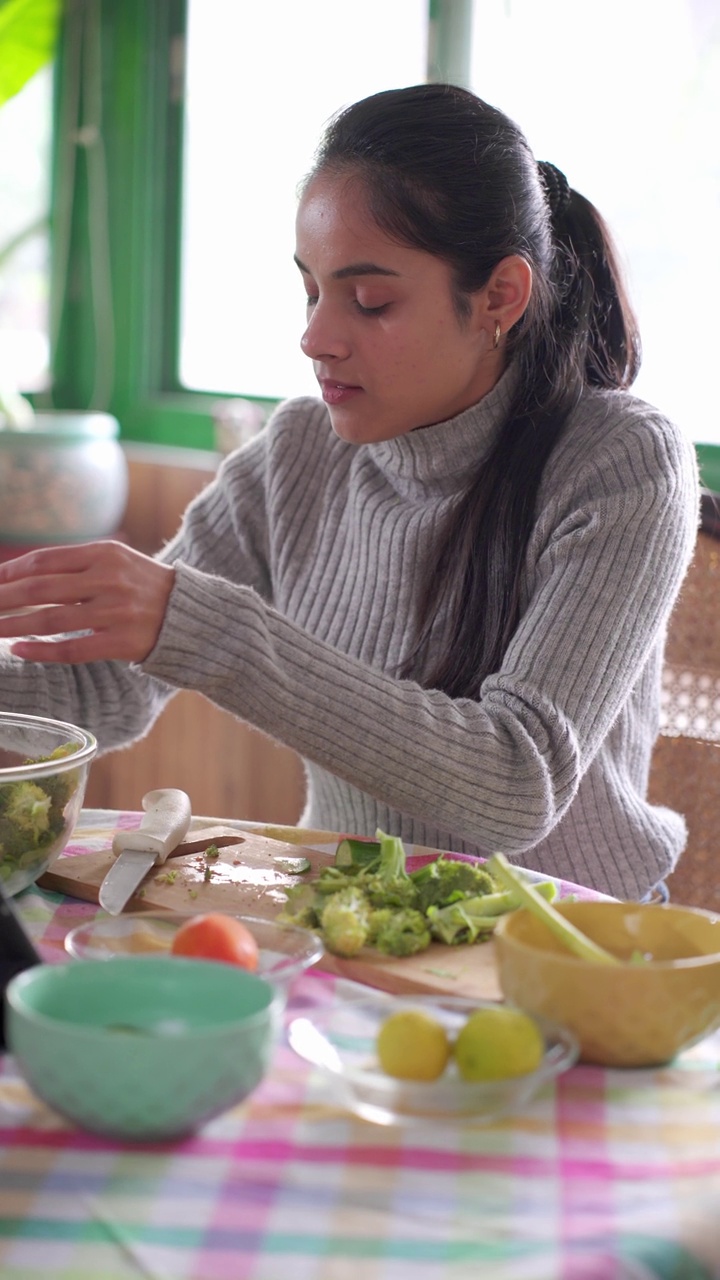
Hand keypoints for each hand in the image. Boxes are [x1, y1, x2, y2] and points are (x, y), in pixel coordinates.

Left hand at [0, 541, 175, 663]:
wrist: (191, 613)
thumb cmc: (145, 586)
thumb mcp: (117, 561)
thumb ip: (77, 564)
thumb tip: (25, 574)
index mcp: (104, 553)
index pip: (45, 560)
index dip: (11, 571)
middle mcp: (108, 579)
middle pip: (40, 589)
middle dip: (4, 598)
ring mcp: (116, 612)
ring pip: (50, 619)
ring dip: (13, 626)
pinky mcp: (122, 642)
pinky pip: (72, 648)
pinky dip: (42, 650)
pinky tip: (20, 651)